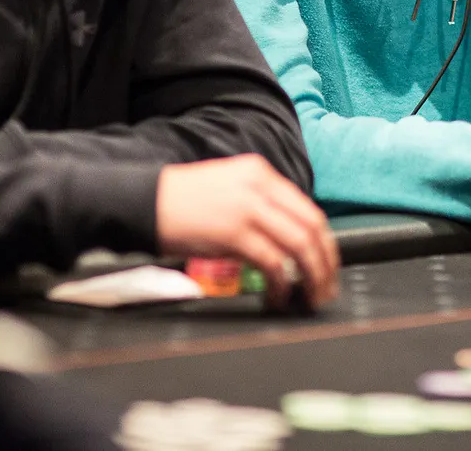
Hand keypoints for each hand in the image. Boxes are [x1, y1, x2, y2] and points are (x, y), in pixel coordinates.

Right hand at [156, 155, 339, 308]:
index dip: (324, 242)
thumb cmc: (180, 200)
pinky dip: (282, 284)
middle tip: (327, 286)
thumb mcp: (229, 187)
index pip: (308, 208)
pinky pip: (273, 263)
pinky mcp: (233, 234)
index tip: (327, 264)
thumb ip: (259, 202)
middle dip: (326, 262)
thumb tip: (287, 235)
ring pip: (300, 245)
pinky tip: (278, 296)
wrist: (143, 201)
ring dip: (312, 276)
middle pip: (312, 227)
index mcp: (260, 173)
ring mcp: (248, 209)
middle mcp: (259, 186)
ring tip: (311, 296)